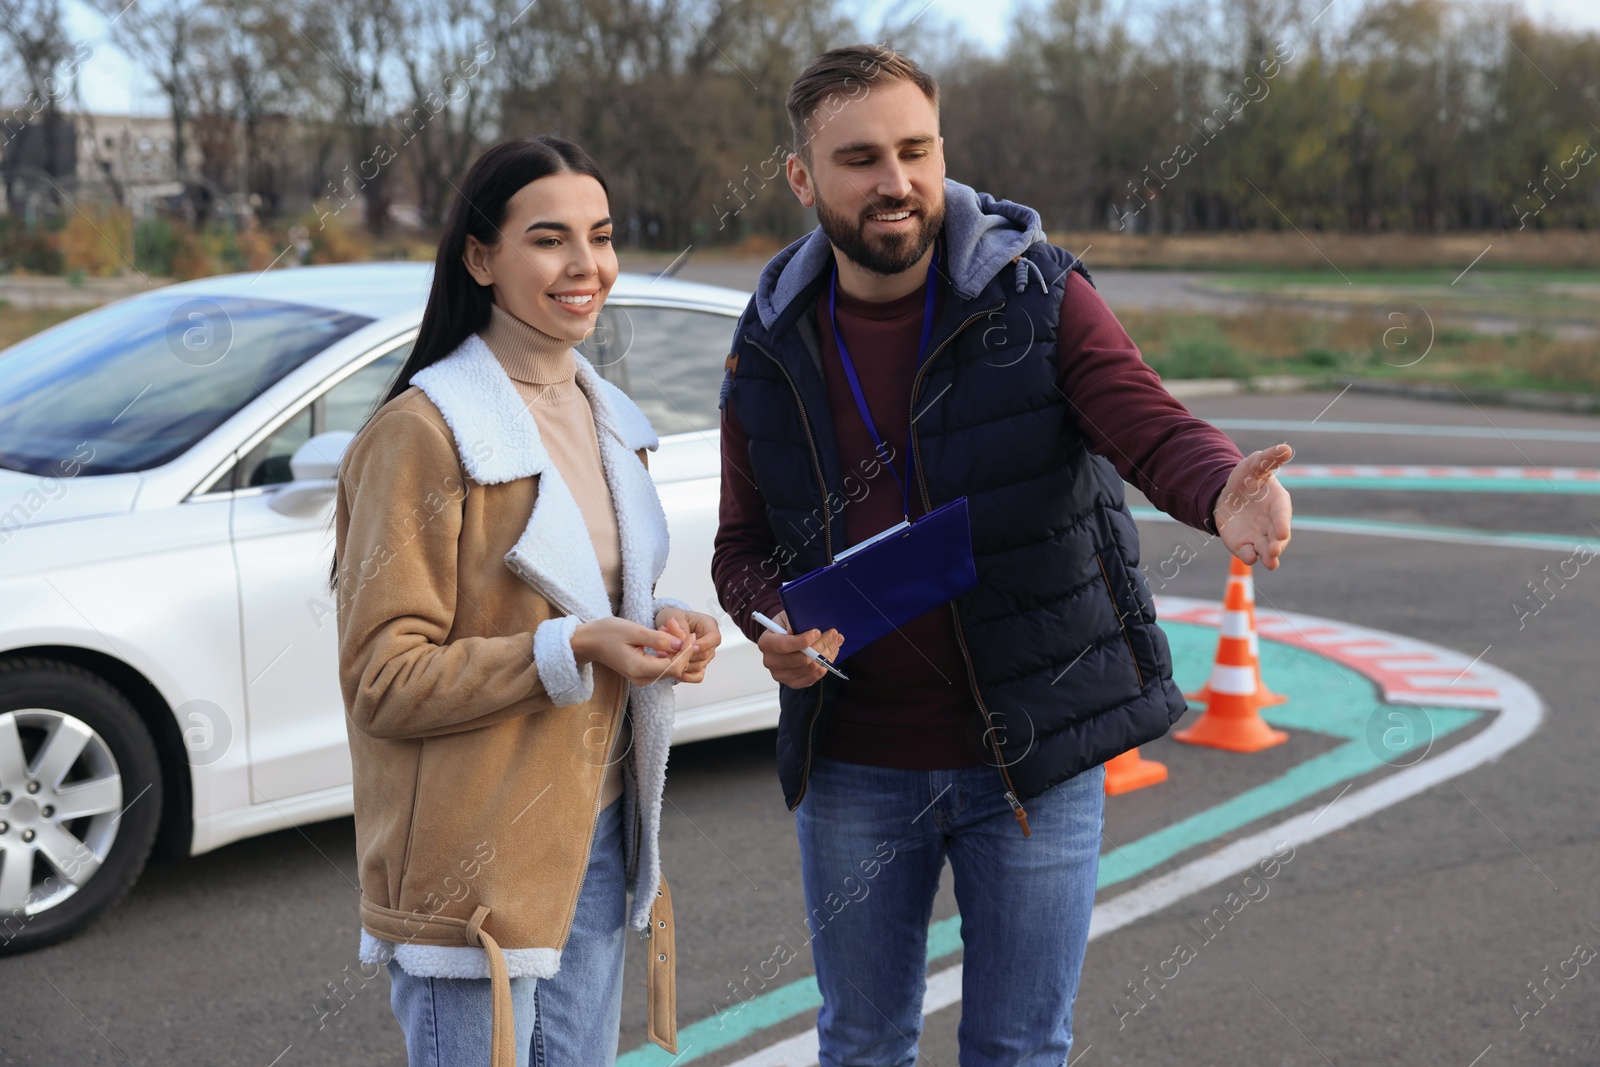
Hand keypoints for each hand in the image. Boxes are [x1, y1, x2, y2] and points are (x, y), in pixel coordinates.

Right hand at [571, 616, 697, 686]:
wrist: (589, 642)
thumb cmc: (607, 633)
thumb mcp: (634, 630)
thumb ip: (659, 639)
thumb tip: (680, 644)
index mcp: (640, 669)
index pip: (676, 667)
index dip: (687, 652)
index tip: (690, 634)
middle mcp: (643, 679)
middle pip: (676, 670)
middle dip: (683, 650)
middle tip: (679, 629)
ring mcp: (643, 679)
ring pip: (671, 669)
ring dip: (677, 651)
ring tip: (671, 630)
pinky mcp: (643, 674)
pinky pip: (663, 667)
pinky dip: (669, 654)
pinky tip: (665, 638)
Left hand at [654, 607, 721, 683]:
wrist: (666, 626)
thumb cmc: (673, 618)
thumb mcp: (674, 617)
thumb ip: (679, 628)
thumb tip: (683, 640)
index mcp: (708, 625)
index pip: (715, 638)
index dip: (703, 644)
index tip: (690, 646)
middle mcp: (709, 641)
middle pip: (706, 654)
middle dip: (687, 655)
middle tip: (668, 650)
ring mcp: (704, 654)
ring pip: (700, 666)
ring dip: (682, 664)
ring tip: (664, 654)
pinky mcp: (698, 665)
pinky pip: (696, 676)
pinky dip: (685, 675)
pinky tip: (673, 668)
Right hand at [757, 610, 843, 688]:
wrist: (782, 639)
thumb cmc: (785, 626)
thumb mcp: (786, 617)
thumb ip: (791, 620)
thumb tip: (796, 628)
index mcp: (766, 643)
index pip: (785, 645)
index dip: (803, 640)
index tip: (817, 632)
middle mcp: (771, 661)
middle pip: (802, 659)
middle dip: (822, 645)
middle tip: (834, 634)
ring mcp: (781, 675)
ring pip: (810, 668)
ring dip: (827, 654)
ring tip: (835, 642)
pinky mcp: (792, 683)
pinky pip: (813, 677)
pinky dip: (825, 666)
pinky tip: (830, 654)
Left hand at [1215, 442, 1293, 569]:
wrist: (1227, 495)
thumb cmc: (1247, 478)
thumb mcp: (1254, 465)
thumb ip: (1269, 458)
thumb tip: (1286, 448)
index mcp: (1278, 504)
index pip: (1282, 516)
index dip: (1282, 524)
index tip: (1281, 533)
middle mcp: (1272, 524)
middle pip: (1278, 538)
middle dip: (1277, 546)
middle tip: (1274, 551)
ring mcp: (1260, 536)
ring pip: (1266, 550)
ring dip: (1268, 557)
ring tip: (1269, 562)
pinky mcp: (1245, 545)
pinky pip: (1248, 553)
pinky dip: (1249, 557)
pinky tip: (1248, 557)